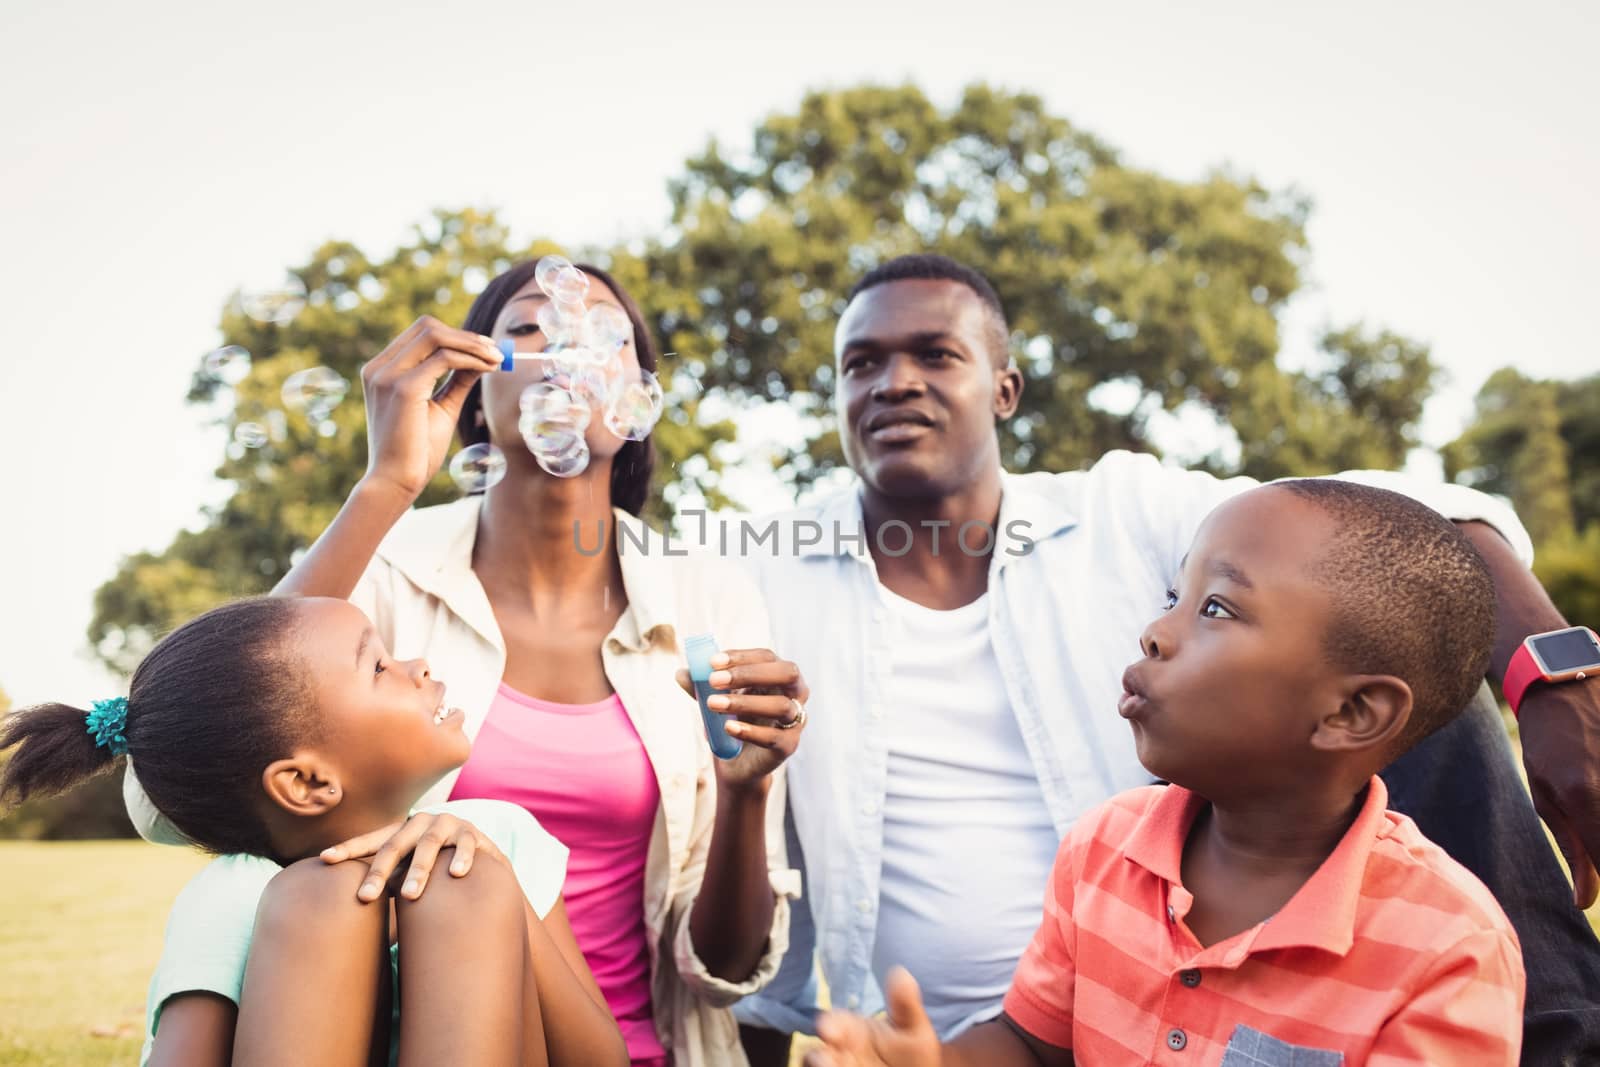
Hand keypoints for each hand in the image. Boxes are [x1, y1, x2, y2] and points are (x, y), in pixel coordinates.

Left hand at [319, 811, 505, 902]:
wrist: (481, 854)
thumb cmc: (435, 867)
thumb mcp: (409, 870)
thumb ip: (390, 879)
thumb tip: (352, 904)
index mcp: (402, 831)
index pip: (371, 841)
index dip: (349, 849)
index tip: (325, 858)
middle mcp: (421, 823)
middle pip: (395, 846)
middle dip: (379, 871)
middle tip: (366, 897)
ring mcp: (447, 825)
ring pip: (428, 846)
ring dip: (419, 870)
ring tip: (410, 895)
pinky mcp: (472, 833)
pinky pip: (466, 845)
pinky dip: (462, 858)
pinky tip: (455, 874)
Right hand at [359, 316, 503, 499]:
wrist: (395, 482)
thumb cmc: (415, 451)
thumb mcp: (441, 407)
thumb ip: (456, 381)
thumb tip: (481, 358)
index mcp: (382, 370)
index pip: (421, 334)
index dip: (456, 335)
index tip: (486, 347)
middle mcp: (379, 368)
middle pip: (427, 327)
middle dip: (466, 336)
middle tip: (496, 351)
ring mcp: (388, 375)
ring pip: (436, 336)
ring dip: (472, 344)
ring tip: (497, 359)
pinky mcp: (403, 388)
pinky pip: (444, 359)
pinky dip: (470, 359)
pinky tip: (488, 369)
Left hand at [675, 648, 809, 789]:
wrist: (738, 762)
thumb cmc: (732, 719)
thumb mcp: (715, 699)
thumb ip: (701, 686)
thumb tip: (681, 672)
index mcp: (778, 675)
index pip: (767, 657)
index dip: (741, 657)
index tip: (712, 663)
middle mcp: (794, 694)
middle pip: (786, 673)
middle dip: (748, 674)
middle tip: (714, 681)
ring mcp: (795, 721)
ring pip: (780, 705)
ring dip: (744, 702)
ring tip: (712, 704)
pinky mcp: (788, 745)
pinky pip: (774, 737)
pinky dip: (750, 731)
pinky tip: (727, 727)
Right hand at [805, 968, 940, 1066]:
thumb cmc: (912, 1053)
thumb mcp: (913, 1029)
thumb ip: (904, 1004)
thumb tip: (900, 971)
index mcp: (852, 1030)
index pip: (833, 1023)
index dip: (828, 1025)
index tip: (828, 1030)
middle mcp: (840, 1051)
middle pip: (818, 1052)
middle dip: (818, 1056)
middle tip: (825, 1060)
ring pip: (818, 1065)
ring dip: (820, 1065)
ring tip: (828, 1066)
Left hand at [1518, 680, 1599, 906]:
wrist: (1566, 684)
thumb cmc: (1548, 743)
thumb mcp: (1545, 794)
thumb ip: (1573, 849)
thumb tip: (1584, 901)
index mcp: (1582, 795)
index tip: (1599, 889)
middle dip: (1599, 846)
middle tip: (1586, 829)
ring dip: (1599, 825)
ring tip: (1585, 806)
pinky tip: (1592, 792)